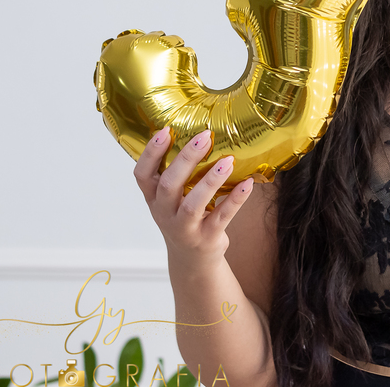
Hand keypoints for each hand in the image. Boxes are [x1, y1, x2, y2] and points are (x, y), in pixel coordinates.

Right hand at [134, 127, 254, 266]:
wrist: (192, 259)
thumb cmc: (184, 216)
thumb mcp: (172, 197)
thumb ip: (178, 172)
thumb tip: (200, 132)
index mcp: (154, 198)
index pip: (142, 174)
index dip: (150, 153)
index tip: (165, 130)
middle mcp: (164, 213)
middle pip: (169, 184)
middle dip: (186, 159)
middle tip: (204, 137)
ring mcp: (184, 227)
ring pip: (194, 204)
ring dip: (211, 180)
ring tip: (228, 160)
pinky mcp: (206, 238)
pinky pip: (222, 217)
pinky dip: (235, 199)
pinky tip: (247, 183)